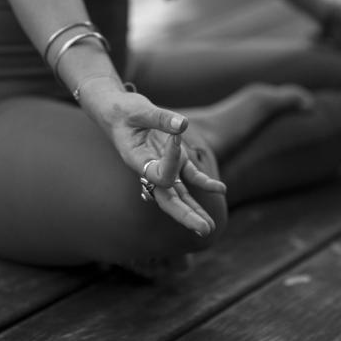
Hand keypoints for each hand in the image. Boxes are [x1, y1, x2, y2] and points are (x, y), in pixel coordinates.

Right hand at [79, 77, 225, 235]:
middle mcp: (150, 169)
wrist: (118, 113)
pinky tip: (222, 189)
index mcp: (137, 160)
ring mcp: (165, 166)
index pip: (159, 173)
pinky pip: (191, 177)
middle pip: (168, 199)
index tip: (175, 134)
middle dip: (186, 215)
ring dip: (195, 211)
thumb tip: (183, 124)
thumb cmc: (124, 111)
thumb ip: (160, 118)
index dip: (171, 159)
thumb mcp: (138, 109)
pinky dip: (206, 183)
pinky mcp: (176, 160)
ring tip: (210, 228)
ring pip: (180, 195)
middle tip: (204, 230)